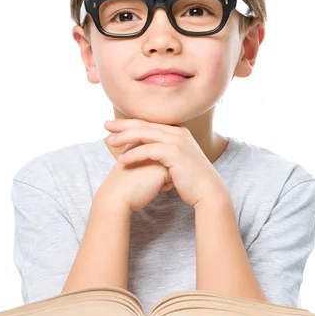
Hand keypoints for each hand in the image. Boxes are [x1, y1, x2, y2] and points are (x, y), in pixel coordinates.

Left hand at [104, 119, 228, 207]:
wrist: (208, 191)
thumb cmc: (191, 181)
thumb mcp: (177, 163)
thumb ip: (166, 155)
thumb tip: (151, 156)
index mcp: (178, 132)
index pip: (150, 124)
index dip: (130, 124)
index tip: (114, 126)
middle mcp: (178, 133)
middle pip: (145, 125)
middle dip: (123, 125)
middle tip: (106, 126)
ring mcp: (177, 141)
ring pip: (145, 134)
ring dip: (125, 137)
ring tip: (110, 142)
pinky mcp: (175, 153)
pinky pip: (149, 150)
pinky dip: (134, 154)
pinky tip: (122, 160)